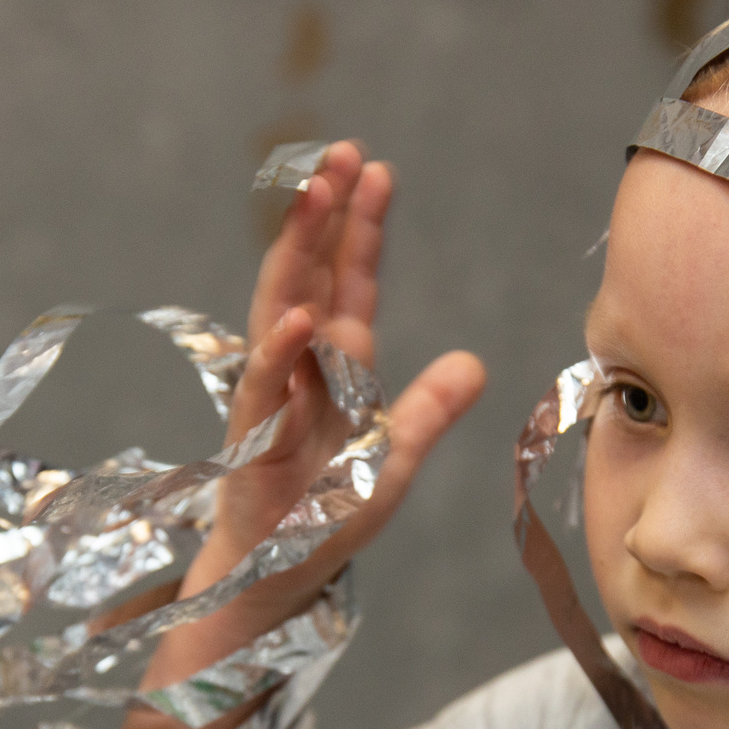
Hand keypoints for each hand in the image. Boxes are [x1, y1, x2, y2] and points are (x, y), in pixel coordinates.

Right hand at [153, 142, 484, 674]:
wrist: (274, 575)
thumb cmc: (326, 516)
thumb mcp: (393, 460)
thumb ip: (429, 411)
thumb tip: (474, 363)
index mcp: (336, 364)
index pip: (350, 281)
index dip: (361, 227)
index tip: (375, 168)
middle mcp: (299, 368)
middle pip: (309, 275)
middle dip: (322, 215)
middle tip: (340, 153)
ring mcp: (272, 397)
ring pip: (279, 308)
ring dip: (294, 253)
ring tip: (312, 198)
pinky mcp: (253, 438)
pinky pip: (266, 386)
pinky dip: (280, 349)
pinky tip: (299, 313)